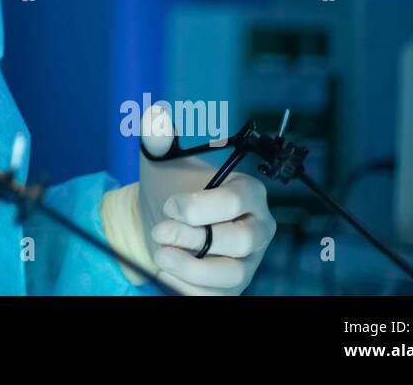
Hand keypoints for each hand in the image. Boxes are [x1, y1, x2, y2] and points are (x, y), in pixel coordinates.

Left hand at [135, 104, 275, 294]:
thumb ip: (159, 136)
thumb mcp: (161, 160)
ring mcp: (248, 262)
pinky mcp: (231, 288)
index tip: (170, 205)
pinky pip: (218, 296)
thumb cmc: (171, 187)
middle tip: (160, 231)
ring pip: (232, 274)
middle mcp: (257, 228)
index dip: (202, 206)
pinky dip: (189, 289)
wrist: (161, 221)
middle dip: (196, 237)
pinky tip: (164, 273)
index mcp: (248, 192)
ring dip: (191, 268)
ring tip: (159, 254)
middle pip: (240, 240)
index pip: (239, 200)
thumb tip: (155, 114)